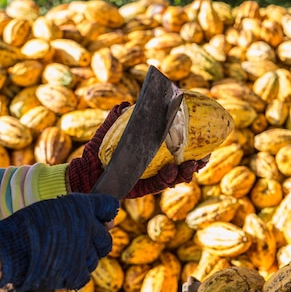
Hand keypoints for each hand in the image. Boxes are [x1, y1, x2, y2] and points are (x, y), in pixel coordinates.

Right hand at [0, 193, 118, 291]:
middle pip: (106, 239)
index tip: (101, 219)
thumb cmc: (24, 226)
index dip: (106, 213)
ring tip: (63, 257)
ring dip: (83, 260)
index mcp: (82, 206)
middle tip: (80, 244)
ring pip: (94, 259)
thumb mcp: (51, 208)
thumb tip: (102, 223)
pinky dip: (73, 275)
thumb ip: (75, 213)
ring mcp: (84, 251)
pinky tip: (59, 269)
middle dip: (96, 242)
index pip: (110, 206)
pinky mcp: (75, 273)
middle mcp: (88, 227)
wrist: (8, 249)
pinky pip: (83, 277)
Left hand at [67, 102, 208, 198]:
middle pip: (182, 166)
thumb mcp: (109, 130)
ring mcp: (149, 178)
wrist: (84, 171)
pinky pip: (158, 185)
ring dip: (185, 172)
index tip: (206, 145)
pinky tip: (172, 173)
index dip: (193, 148)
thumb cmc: (98, 150)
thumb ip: (117, 117)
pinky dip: (167, 179)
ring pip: (174, 178)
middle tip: (203, 159)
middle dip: (195, 163)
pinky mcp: (141, 188)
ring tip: (191, 167)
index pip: (177, 149)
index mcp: (152, 151)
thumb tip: (125, 103)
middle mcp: (154, 166)